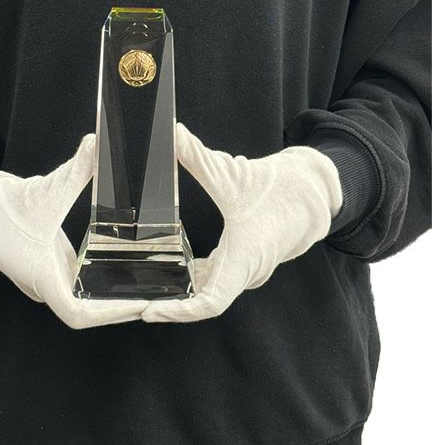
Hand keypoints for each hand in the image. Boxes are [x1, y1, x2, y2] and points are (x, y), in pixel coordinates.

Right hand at [0, 133, 148, 328]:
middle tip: (157, 299)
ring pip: (85, 305)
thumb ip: (74, 169)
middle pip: (88, 313)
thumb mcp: (45, 189)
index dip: (108, 314)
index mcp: (41, 275)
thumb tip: (96, 141)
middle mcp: (46, 287)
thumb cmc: (6, 208)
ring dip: (114, 303)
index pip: (76, 313)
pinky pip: (81, 292)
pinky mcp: (52, 275)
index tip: (138, 306)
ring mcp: (49, 283)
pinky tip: (128, 280)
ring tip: (150, 292)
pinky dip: (104, 291)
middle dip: (121, 310)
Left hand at [141, 123, 342, 322]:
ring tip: (139, 296)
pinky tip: (166, 278)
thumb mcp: (233, 173)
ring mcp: (242, 271)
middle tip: (131, 304)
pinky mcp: (239, 263)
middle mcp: (244, 272)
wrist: (312, 192)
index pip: (210, 303)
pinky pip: (211, 282)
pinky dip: (189, 283)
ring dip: (176, 297)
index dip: (179, 312)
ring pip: (205, 295)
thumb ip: (199, 156)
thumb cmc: (280, 188)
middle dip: (168, 306)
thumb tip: (173, 132)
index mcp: (244, 259)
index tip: (150, 311)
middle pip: (201, 303)